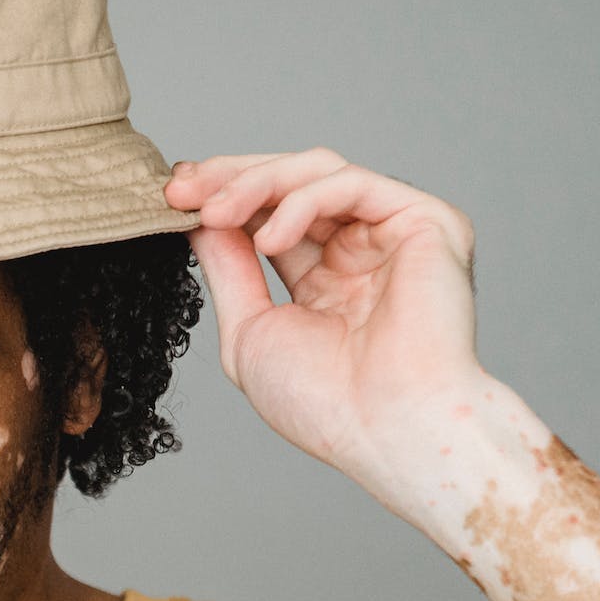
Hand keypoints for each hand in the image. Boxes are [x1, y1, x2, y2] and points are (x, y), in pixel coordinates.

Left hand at [164, 149, 484, 487]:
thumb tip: (200, 220)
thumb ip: (229, 270)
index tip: (171, 198)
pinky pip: (353, 185)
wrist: (386, 429)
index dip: (221, 196)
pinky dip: (301, 202)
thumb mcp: (250, 330)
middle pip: (291, 182)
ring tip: (215, 214)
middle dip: (229, 179)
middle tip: (181, 190)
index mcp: (326, 279)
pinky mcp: (428, 222)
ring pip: (318, 171)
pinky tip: (268, 239)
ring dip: (256, 184)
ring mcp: (394, 234)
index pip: (269, 214)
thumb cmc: (324, 402)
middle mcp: (362, 250)